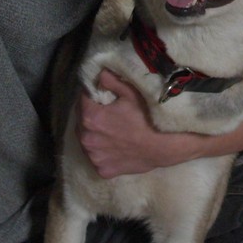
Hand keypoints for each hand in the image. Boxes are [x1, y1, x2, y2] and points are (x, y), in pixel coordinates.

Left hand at [77, 70, 194, 177]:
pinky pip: (96, 158)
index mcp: (89, 117)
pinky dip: (102, 152)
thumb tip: (99, 73)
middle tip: (106, 114)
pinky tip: (114, 148)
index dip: (91, 96)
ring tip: (109, 132)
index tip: (100, 95)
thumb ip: (111, 82)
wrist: (161, 147)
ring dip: (94, 135)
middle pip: (81, 122)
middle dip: (90, 115)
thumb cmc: (146, 118)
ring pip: (87, 141)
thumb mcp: (130, 94)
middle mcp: (86, 138)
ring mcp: (93, 156)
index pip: (82, 100)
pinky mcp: (101, 169)